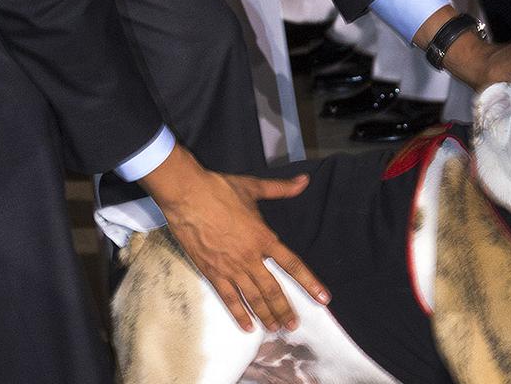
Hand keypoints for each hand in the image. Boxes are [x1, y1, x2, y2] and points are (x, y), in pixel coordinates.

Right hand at [138, 145, 330, 332]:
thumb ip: (281, 189)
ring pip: (253, 298)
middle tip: (293, 325)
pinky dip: (239, 313)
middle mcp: (250, 257)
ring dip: (266, 315)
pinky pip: (228, 298)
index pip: (292, 265)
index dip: (310, 282)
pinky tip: (247, 326)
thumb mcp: (253, 187)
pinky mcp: (212, 272)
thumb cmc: (219, 189)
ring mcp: (230, 267)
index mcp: (263, 238)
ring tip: (276, 329)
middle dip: (285, 309)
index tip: (323, 298)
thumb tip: (304, 181)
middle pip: (273, 289)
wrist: (187, 196)